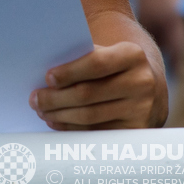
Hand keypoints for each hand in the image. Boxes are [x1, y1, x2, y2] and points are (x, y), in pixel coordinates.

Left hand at [30, 40, 166, 129]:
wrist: (148, 82)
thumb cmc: (113, 64)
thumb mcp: (105, 51)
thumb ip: (80, 56)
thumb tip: (42, 73)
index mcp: (132, 55)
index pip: (96, 63)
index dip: (69, 72)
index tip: (47, 78)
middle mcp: (142, 82)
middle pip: (88, 94)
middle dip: (55, 98)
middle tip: (35, 99)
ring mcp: (142, 109)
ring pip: (90, 116)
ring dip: (60, 115)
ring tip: (41, 111)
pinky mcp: (137, 130)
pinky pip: (97, 132)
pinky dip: (73, 128)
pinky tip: (57, 122)